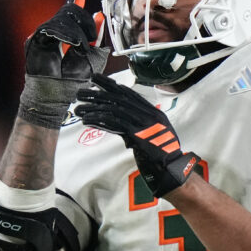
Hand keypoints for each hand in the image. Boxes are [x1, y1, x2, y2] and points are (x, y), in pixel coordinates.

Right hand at [18, 0, 108, 127]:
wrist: (55, 97)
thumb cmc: (72, 82)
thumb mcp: (92, 58)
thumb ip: (96, 38)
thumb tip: (98, 15)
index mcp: (68, 32)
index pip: (74, 4)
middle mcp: (54, 29)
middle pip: (73, 10)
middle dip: (86, 24)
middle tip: (88, 43)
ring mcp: (43, 33)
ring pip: (65, 18)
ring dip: (78, 35)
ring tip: (79, 50)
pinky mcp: (35, 39)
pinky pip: (53, 28)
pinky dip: (66, 36)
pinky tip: (70, 47)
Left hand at [75, 74, 199, 197]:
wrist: (172, 171)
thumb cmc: (160, 157)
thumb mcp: (149, 137)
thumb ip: (134, 127)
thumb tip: (115, 123)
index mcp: (153, 113)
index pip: (129, 94)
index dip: (111, 85)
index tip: (95, 80)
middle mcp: (150, 115)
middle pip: (120, 98)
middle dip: (98, 92)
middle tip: (81, 91)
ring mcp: (145, 124)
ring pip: (116, 109)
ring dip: (94, 108)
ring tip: (78, 108)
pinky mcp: (138, 135)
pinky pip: (115, 124)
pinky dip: (99, 120)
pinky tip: (87, 120)